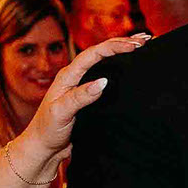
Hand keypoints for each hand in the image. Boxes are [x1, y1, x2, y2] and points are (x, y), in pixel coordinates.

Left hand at [13, 34, 148, 178]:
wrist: (42, 148)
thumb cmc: (47, 130)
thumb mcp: (61, 113)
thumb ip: (80, 97)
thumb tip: (103, 82)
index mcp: (67, 76)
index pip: (93, 54)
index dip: (114, 47)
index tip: (134, 46)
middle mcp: (75, 77)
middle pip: (100, 52)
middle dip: (122, 43)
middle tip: (145, 39)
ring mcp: (81, 86)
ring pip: (104, 62)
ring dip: (122, 52)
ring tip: (142, 44)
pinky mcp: (88, 96)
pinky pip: (105, 76)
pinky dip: (119, 68)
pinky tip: (130, 67)